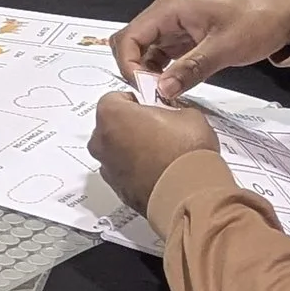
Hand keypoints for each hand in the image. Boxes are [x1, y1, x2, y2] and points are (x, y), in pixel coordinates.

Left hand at [89, 91, 219, 215]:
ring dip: (132, 150)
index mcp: (111, 114)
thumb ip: (170, 110)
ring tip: (161, 153)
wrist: (189, 192)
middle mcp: (100, 141)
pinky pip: (124, 173)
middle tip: (157, 129)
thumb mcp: (187, 115)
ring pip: (116, 151)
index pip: (115, 98)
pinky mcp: (118, 190)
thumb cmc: (184, 152)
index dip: (136, 102)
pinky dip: (136, 171)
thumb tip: (172, 116)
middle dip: (131, 126)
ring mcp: (107, 168)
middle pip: (111, 126)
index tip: (150, 106)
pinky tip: (159, 171)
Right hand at [110, 0, 289, 96]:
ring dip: (149, 74)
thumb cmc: (258, 20)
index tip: (145, 90)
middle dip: (135, 70)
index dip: (129, 65)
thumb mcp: (225, 47)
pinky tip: (174, 88)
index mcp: (170, 9)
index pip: (129, 37)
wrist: (287, 12)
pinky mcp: (187, 38)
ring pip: (147, 52)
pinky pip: (165, 56)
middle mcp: (167, 16)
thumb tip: (161, 90)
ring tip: (163, 96)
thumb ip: (190, 68)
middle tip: (152, 95)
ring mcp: (177, 27)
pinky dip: (164, 72)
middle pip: (132, 44)